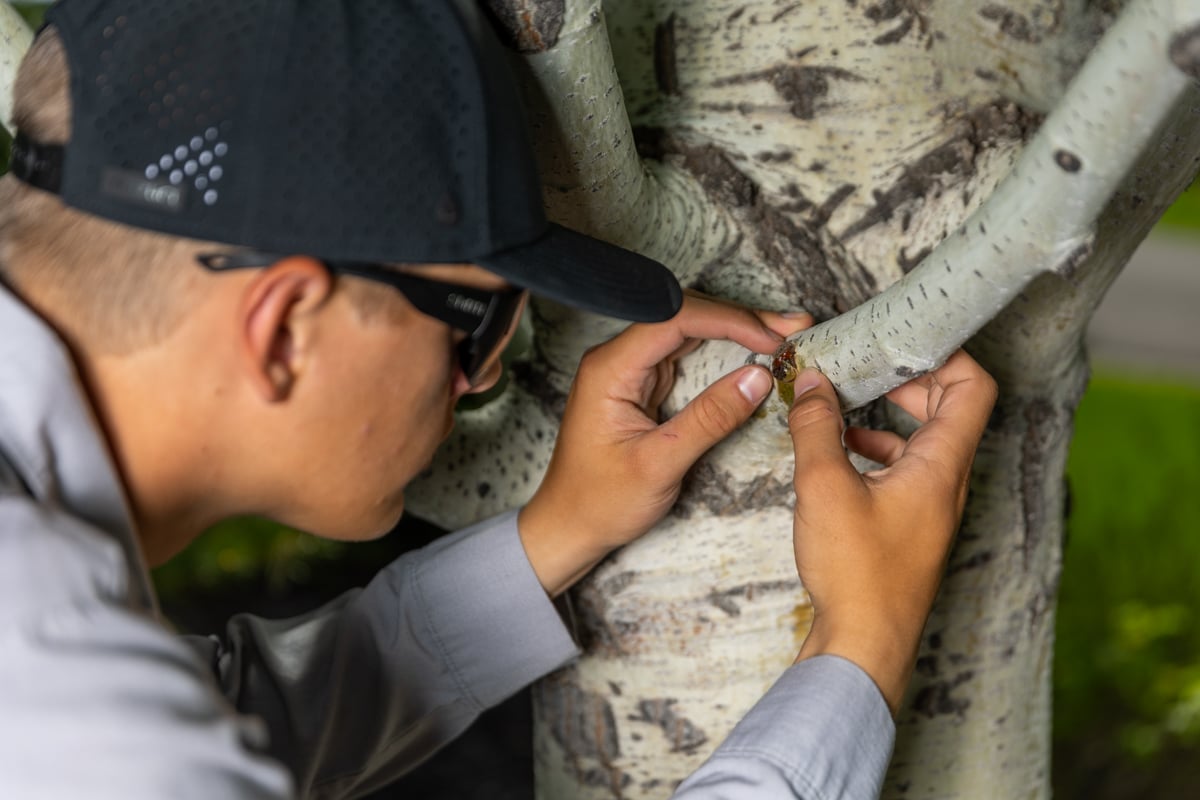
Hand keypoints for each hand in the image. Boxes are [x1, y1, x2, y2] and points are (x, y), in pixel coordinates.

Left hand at [519, 293, 812, 595]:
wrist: (568, 526)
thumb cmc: (600, 502)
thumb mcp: (659, 464)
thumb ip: (709, 419)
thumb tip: (757, 377)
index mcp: (610, 369)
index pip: (673, 319)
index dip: (728, 320)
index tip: (771, 338)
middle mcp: (618, 359)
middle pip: (685, 315)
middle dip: (741, 317)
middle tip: (793, 328)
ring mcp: (632, 370)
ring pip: (691, 330)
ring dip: (738, 329)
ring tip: (786, 335)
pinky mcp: (646, 384)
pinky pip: (690, 354)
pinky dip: (726, 351)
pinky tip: (756, 352)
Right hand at [788, 350, 996, 714]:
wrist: (863, 647)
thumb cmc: (855, 572)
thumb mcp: (824, 486)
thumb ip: (816, 427)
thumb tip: (811, 383)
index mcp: (942, 465)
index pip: (972, 387)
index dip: (944, 354)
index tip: (901, 338)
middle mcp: (947, 483)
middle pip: (950, 408)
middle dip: (908, 378)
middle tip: (866, 364)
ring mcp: (931, 508)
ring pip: (925, 441)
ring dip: (891, 414)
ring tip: (842, 403)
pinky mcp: (910, 529)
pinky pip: (906, 471)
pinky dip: (878, 449)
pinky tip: (837, 452)